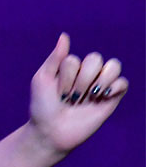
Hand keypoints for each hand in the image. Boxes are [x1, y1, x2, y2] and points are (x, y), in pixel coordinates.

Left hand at [28, 33, 127, 154]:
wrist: (52, 131)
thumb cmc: (43, 105)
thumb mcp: (42, 79)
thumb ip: (55, 57)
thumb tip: (65, 35)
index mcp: (69, 66)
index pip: (75, 59)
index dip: (66, 77)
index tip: (57, 94)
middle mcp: (85, 72)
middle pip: (95, 58)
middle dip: (81, 80)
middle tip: (71, 98)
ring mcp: (100, 84)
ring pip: (113, 65)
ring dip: (98, 82)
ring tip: (89, 97)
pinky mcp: (112, 98)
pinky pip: (123, 82)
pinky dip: (114, 87)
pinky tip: (102, 96)